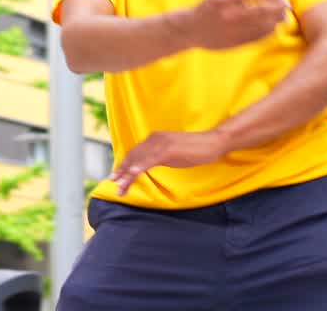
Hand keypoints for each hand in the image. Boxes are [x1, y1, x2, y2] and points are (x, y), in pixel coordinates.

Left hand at [110, 130, 228, 195]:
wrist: (212, 142)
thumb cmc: (195, 149)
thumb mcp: (172, 153)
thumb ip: (160, 156)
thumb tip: (149, 164)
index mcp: (154, 138)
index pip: (135, 153)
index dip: (124, 165)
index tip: (116, 177)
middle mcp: (154, 138)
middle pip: (133, 156)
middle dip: (122, 172)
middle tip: (114, 185)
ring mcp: (161, 144)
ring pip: (138, 160)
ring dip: (127, 175)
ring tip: (120, 188)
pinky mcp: (168, 150)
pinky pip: (150, 161)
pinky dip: (139, 167)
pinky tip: (131, 175)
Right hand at [174, 0, 289, 49]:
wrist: (191, 30)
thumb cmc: (207, 7)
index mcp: (224, 0)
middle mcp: (228, 15)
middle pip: (261, 11)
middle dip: (277, 7)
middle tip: (287, 5)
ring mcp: (232, 30)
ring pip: (261, 26)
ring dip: (276, 20)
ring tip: (283, 16)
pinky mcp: (235, 43)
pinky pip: (257, 37)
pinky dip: (268, 32)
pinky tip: (273, 27)